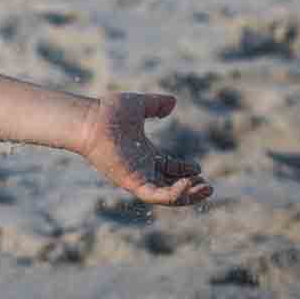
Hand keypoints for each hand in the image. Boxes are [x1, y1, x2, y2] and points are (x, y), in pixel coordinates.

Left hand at [76, 92, 211, 206]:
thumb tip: (173, 102)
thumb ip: (156, 105)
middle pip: (170, 186)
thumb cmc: (108, 112)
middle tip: (208, 188)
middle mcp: (141, 168)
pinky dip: (174, 195)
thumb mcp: (139, 106)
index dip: (185, 171)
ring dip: (187, 196)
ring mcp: (137, 177)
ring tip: (205, 189)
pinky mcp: (132, 182)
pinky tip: (188, 184)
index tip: (198, 168)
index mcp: (143, 154)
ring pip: (166, 196)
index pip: (169, 169)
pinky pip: (156, 195)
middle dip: (191, 189)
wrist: (91, 119)